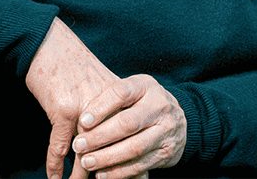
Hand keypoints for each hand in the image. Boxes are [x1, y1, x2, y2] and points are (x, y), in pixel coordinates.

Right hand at [25, 18, 119, 178]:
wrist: (52, 45)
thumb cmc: (75, 66)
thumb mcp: (102, 84)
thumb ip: (113, 107)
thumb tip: (119, 135)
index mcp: (122, 99)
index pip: (132, 137)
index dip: (134, 160)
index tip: (137, 178)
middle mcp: (108, 106)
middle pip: (113, 149)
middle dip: (111, 173)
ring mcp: (85, 109)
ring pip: (87, 153)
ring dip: (82, 175)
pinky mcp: (63, 111)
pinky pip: (58, 147)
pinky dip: (56, 166)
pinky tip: (55, 178)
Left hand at [71, 74, 186, 178]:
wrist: (177, 118)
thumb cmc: (142, 103)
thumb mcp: (132, 92)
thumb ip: (111, 101)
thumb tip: (81, 120)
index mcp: (146, 86)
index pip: (122, 92)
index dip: (101, 107)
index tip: (82, 121)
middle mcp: (160, 106)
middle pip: (127, 123)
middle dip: (100, 136)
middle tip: (79, 145)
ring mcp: (166, 130)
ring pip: (134, 147)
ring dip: (107, 158)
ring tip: (87, 162)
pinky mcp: (167, 152)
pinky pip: (141, 165)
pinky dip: (119, 172)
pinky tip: (102, 174)